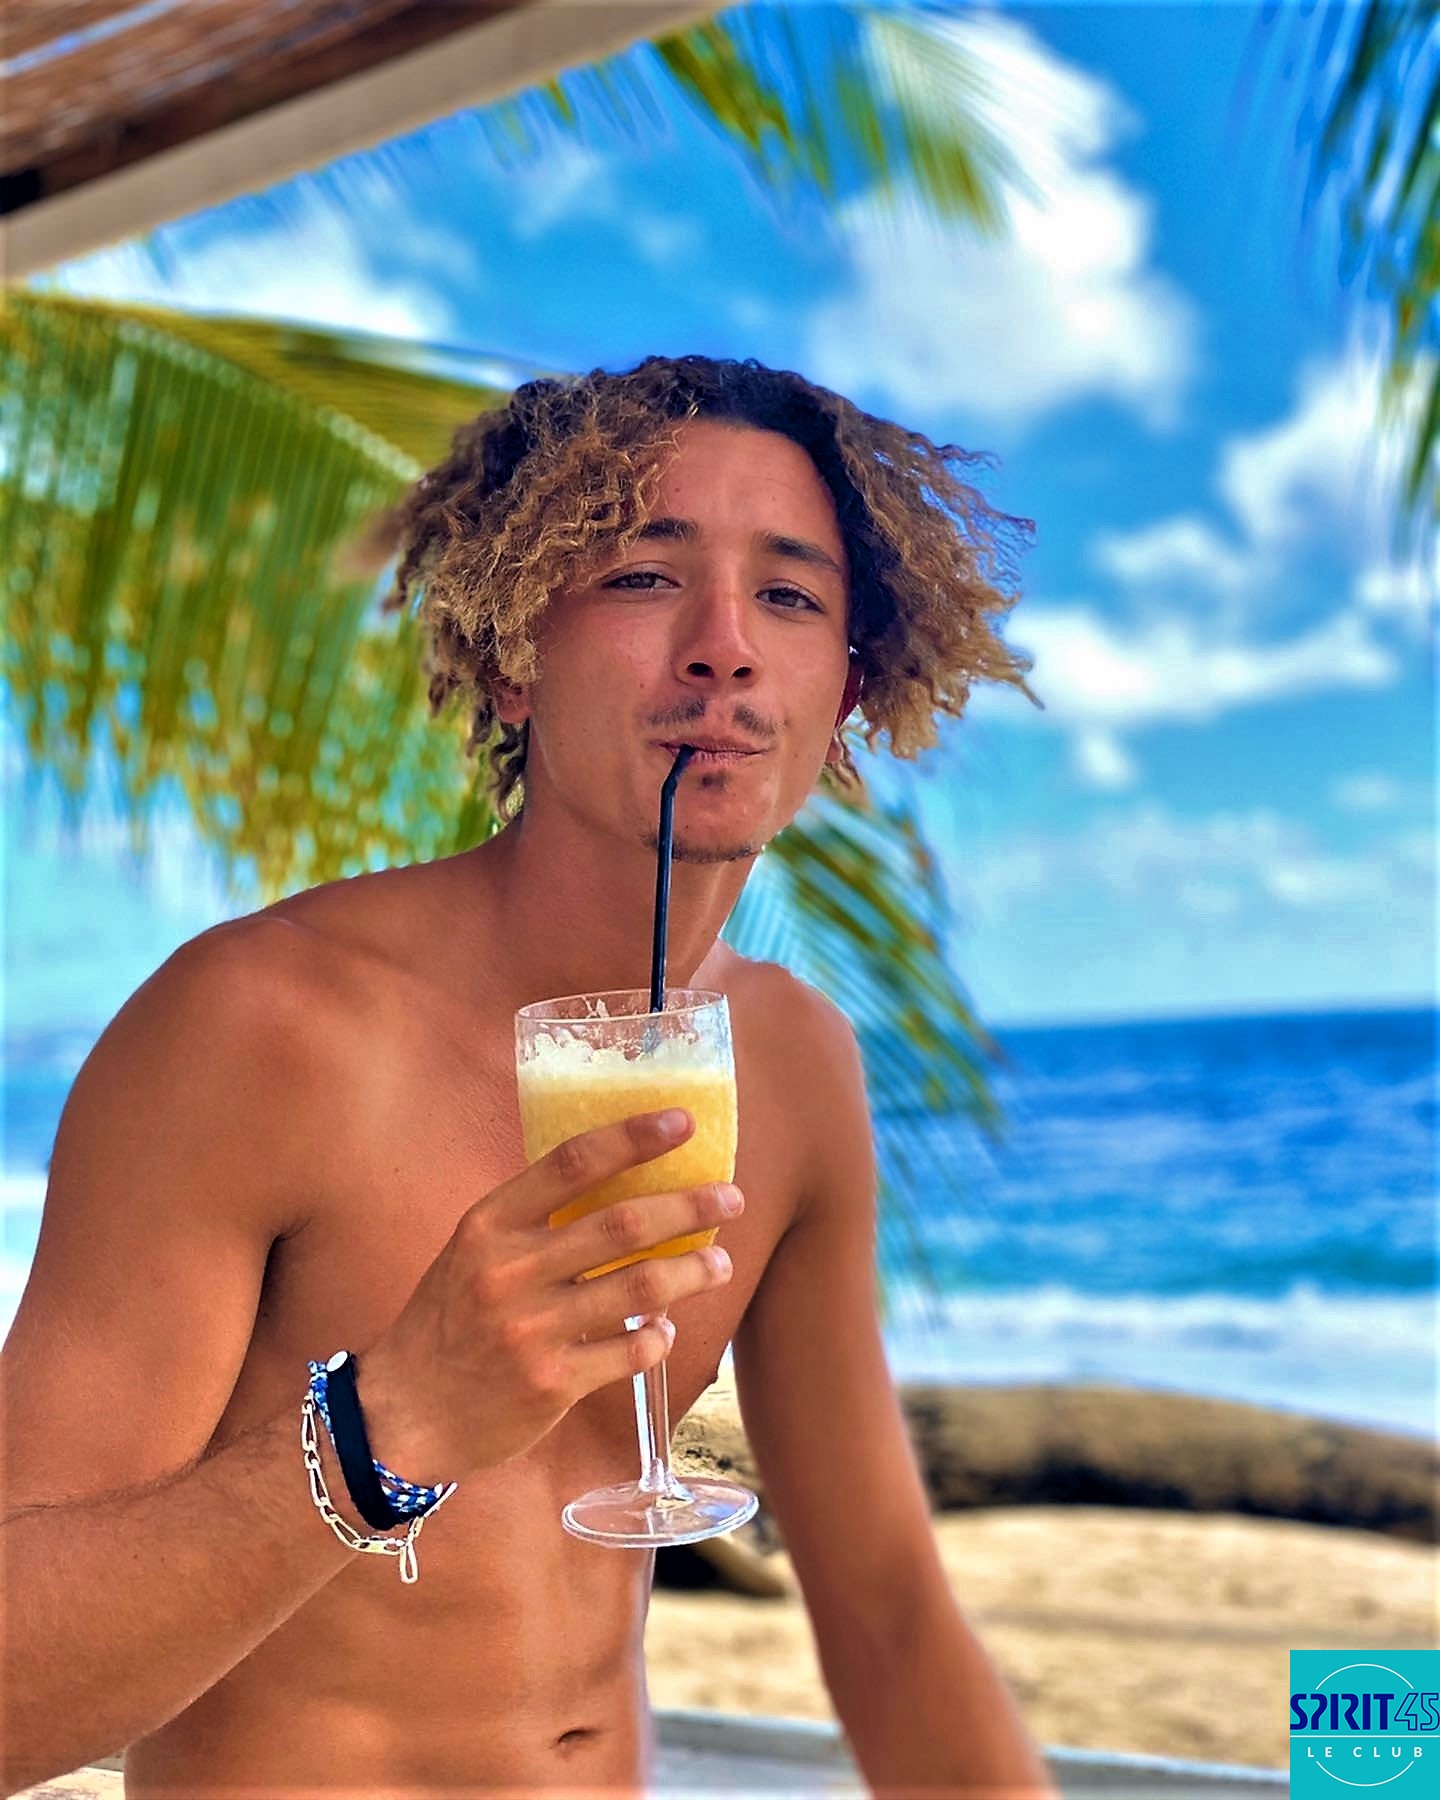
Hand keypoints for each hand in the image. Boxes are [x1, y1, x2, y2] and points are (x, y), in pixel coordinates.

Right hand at [355, 1109, 742, 1480]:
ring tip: (720, 1263)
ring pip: (639, 1286)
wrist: (402, 1415)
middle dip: (688, 1206)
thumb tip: (619, 1188)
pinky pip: (629, 1350)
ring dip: (692, 1272)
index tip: (682, 1122)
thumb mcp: (472, 1254)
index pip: (571, 1162)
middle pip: (622, 1223)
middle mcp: (510, 1271)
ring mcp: (532, 1330)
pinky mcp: (552, 1384)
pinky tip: (666, 1328)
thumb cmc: (447, 1323)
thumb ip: (532, 1222)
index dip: (633, 1137)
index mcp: (488, 1225)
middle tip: (731, 1197)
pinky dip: (658, 1335)